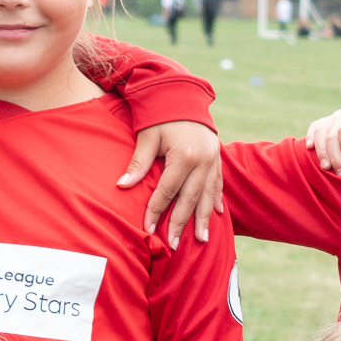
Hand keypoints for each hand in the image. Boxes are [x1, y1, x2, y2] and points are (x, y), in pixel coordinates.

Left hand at [124, 119, 224, 244]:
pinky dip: (216, 200)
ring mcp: (213, 160)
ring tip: (201, 240)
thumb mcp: (146, 137)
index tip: (148, 229)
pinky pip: (218, 184)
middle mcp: (203, 161)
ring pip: (207, 196)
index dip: (157, 211)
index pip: (168, 191)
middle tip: (174, 245)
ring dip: (203, 219)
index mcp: (184, 156)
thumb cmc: (160, 117)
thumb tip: (122, 187)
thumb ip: (138, 164)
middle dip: (181, 224)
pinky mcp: (218, 158)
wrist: (183, 95)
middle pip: (189, 199)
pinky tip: (216, 215)